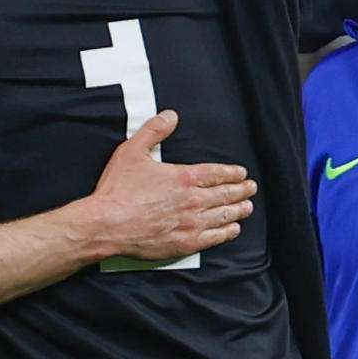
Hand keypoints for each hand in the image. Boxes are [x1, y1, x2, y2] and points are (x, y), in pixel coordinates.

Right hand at [84, 110, 254, 260]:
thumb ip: (153, 131)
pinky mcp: (185, 243)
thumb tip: (170, 115)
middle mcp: (193, 200)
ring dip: (238, 210)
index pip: (217, 173)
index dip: (232, 173)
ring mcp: (191, 223)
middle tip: (250, 189)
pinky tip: (232, 229)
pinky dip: (227, 232)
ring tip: (247, 208)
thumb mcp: (132, 151)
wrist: (107, 225)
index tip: (242, 174)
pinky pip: (214, 237)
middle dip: (241, 190)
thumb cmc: (117, 190)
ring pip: (224, 215)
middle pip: (226, 194)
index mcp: (184, 177)